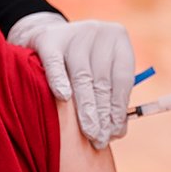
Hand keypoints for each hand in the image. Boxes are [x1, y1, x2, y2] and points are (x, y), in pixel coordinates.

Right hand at [7, 12, 134, 148]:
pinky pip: (55, 63)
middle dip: (102, 114)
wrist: (48, 36)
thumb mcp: (101, 68)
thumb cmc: (81, 61)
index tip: (116, 132)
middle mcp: (98, 31)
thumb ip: (110, 92)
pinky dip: (59, 81)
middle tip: (101, 139)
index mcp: (118, 37)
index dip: (119, 108)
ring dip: (86, 109)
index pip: (122, 78)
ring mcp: (74, 33)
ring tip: (90, 132)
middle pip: (102, 80)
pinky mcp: (48, 39)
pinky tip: (63, 98)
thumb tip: (116, 131)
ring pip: (82, 76)